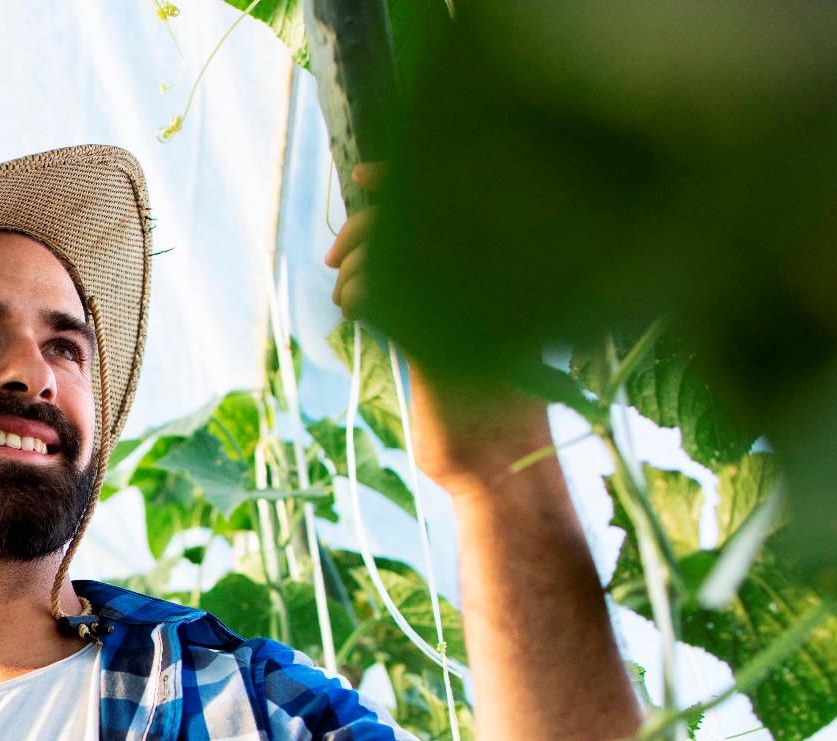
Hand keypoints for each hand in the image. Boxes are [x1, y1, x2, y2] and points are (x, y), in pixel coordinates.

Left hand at [325, 161, 552, 497]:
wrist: (498, 467)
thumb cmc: (480, 409)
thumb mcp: (460, 339)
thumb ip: (438, 293)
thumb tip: (389, 256)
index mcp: (500, 271)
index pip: (447, 201)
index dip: (401, 179)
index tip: (362, 177)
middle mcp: (488, 278)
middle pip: (414, 215)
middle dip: (361, 229)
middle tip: (335, 257)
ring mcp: (469, 304)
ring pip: (393, 249)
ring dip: (354, 265)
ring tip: (347, 295)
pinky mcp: (438, 340)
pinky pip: (385, 292)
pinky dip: (359, 293)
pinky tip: (354, 310)